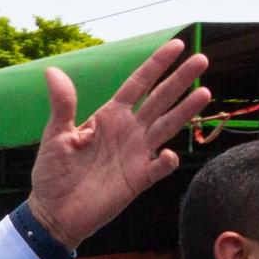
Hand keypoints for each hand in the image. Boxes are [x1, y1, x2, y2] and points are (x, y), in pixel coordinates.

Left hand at [23, 39, 212, 249]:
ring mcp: (136, 155)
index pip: (138, 84)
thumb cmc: (52, 173)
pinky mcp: (138, 180)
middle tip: (202, 59)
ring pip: (167, 127)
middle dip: (180, 80)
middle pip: (159, 100)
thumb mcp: (55, 135)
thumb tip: (53, 71)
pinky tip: (169, 154)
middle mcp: (128, 131)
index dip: (156, 65)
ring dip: (185, 111)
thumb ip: (63, 105)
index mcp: (109, 116)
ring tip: (205, 92)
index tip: (177, 45)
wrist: (54, 213)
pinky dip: (166, 161)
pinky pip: (159, 168)